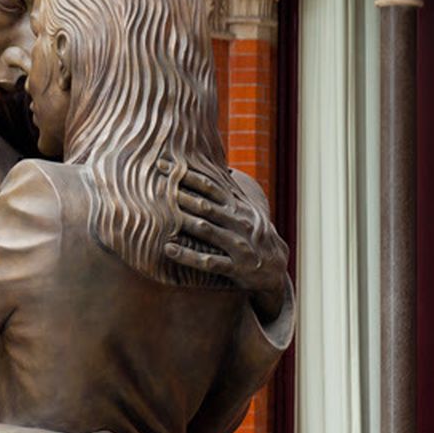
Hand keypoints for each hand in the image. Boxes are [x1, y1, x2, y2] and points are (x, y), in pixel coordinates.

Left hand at [162, 167, 289, 317]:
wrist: (277, 268)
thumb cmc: (253, 235)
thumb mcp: (245, 212)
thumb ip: (230, 193)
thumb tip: (218, 167)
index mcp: (238, 208)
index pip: (211, 186)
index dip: (187, 174)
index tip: (164, 164)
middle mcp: (239, 223)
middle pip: (206, 205)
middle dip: (181, 194)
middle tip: (156, 185)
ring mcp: (238, 245)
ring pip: (207, 230)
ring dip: (184, 221)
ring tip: (162, 213)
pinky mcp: (236, 268)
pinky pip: (209, 261)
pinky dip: (188, 256)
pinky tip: (168, 249)